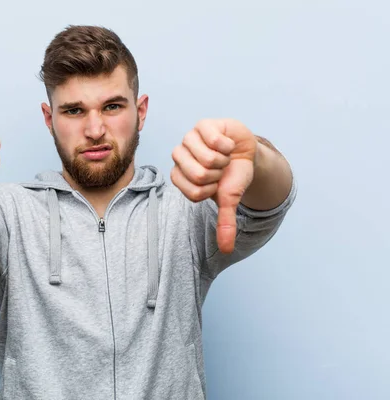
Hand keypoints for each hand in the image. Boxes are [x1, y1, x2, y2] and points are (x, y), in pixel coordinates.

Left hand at [171, 119, 256, 252]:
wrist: (246, 152)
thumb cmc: (232, 175)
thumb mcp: (229, 199)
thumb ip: (225, 223)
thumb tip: (226, 249)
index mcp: (180, 176)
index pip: (193, 192)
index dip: (211, 190)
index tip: (216, 184)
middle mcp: (179, 157)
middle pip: (198, 175)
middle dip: (218, 174)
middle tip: (220, 169)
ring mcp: (188, 139)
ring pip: (207, 157)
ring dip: (223, 158)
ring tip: (223, 156)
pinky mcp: (202, 125)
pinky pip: (214, 139)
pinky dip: (227, 144)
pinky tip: (226, 143)